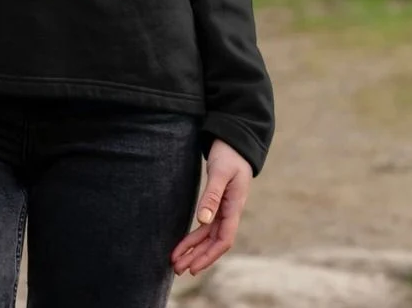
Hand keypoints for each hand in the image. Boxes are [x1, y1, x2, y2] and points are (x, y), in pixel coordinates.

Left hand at [170, 139, 251, 277]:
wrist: (234, 142)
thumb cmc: (229, 155)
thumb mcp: (220, 172)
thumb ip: (212, 195)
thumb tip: (203, 220)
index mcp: (234, 207)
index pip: (224, 240)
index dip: (208, 255)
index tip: (193, 267)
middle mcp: (229, 212)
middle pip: (214, 242)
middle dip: (197, 257)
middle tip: (177, 270)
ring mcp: (224, 210)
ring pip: (208, 236)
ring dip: (194, 250)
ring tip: (176, 262)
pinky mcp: (216, 204)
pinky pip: (206, 226)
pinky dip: (194, 236)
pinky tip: (184, 244)